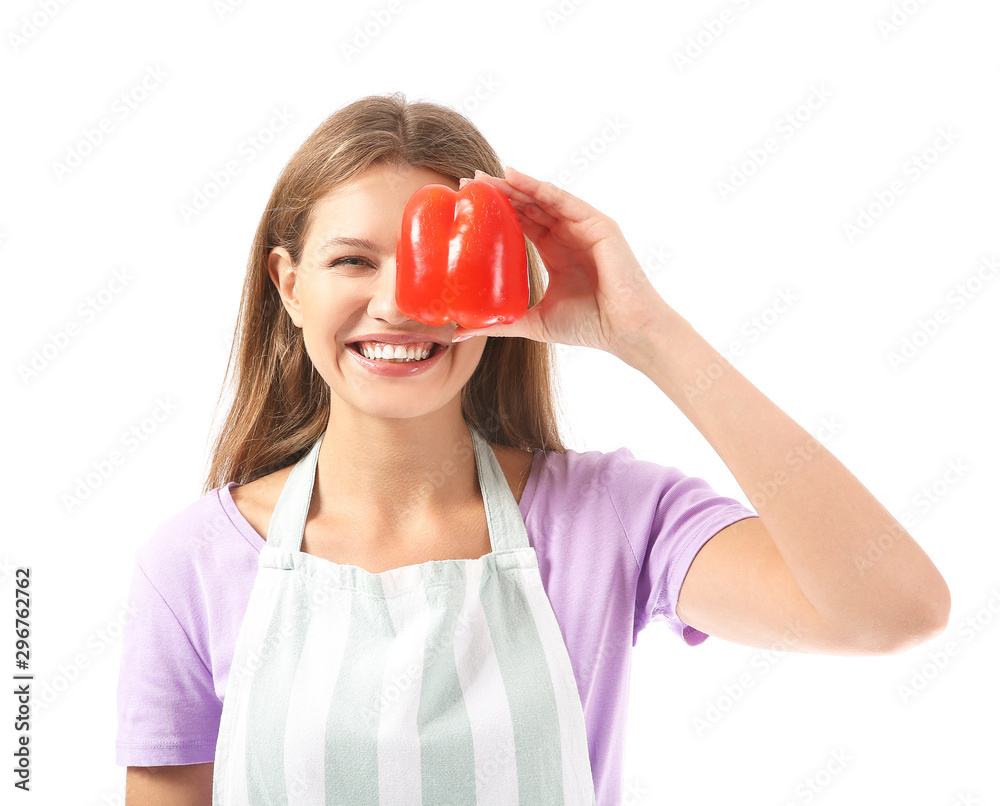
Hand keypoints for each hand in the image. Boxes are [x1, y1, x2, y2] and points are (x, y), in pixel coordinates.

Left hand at [452, 167, 670, 353]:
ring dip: (513, 185)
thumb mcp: (534, 322)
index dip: (495, 211)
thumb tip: (460, 333)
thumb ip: (500, 324)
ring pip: (543, 198)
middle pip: (528, 205)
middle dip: (498, 192)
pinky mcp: (599, 225)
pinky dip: (540, 188)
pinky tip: (515, 177)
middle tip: (466, 183)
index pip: (521, 223)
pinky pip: (565, 201)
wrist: (625, 331)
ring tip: (484, 177)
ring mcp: (584, 227)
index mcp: (555, 251)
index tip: (465, 204)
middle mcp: (568, 235)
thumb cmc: (589, 326)